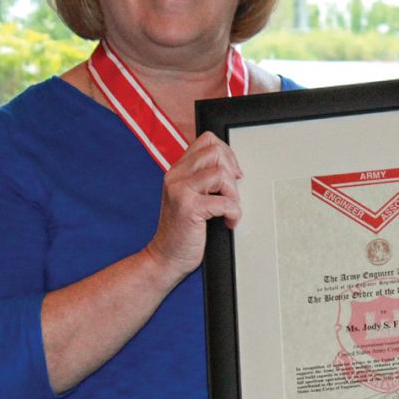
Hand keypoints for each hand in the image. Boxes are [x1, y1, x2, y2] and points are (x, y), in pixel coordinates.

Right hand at [145, 131, 242, 282]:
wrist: (165, 258)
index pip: (207, 140)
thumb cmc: (182, 230)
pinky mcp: (188, 208)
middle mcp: (176, 176)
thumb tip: (234, 167)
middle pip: (215, 151)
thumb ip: (203, 179)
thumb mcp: (189, 196)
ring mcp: (180, 190)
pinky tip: (228, 222)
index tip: (233, 174)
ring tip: (229, 210)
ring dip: (233, 194)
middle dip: (231, 172)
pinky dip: (234, 213)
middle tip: (231, 194)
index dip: (227, 153)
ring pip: (221, 173)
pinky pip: (225, 202)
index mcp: (178, 170)